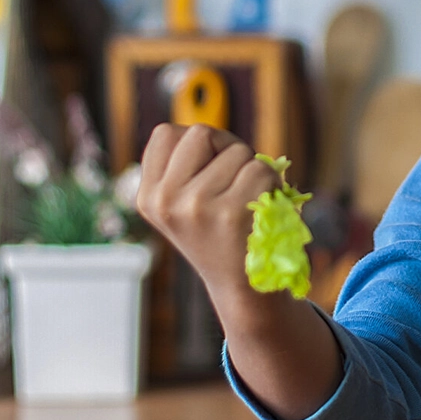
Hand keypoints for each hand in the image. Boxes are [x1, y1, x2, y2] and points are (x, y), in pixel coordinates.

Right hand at [136, 123, 283, 301]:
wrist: (241, 286)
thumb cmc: (220, 233)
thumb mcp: (183, 204)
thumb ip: (186, 167)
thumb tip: (210, 136)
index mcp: (148, 196)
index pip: (166, 134)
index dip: (197, 144)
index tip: (209, 169)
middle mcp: (165, 200)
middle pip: (200, 132)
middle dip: (226, 148)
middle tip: (235, 179)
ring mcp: (196, 206)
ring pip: (237, 151)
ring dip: (253, 168)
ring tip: (248, 199)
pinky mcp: (230, 213)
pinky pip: (261, 170)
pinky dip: (272, 182)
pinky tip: (263, 206)